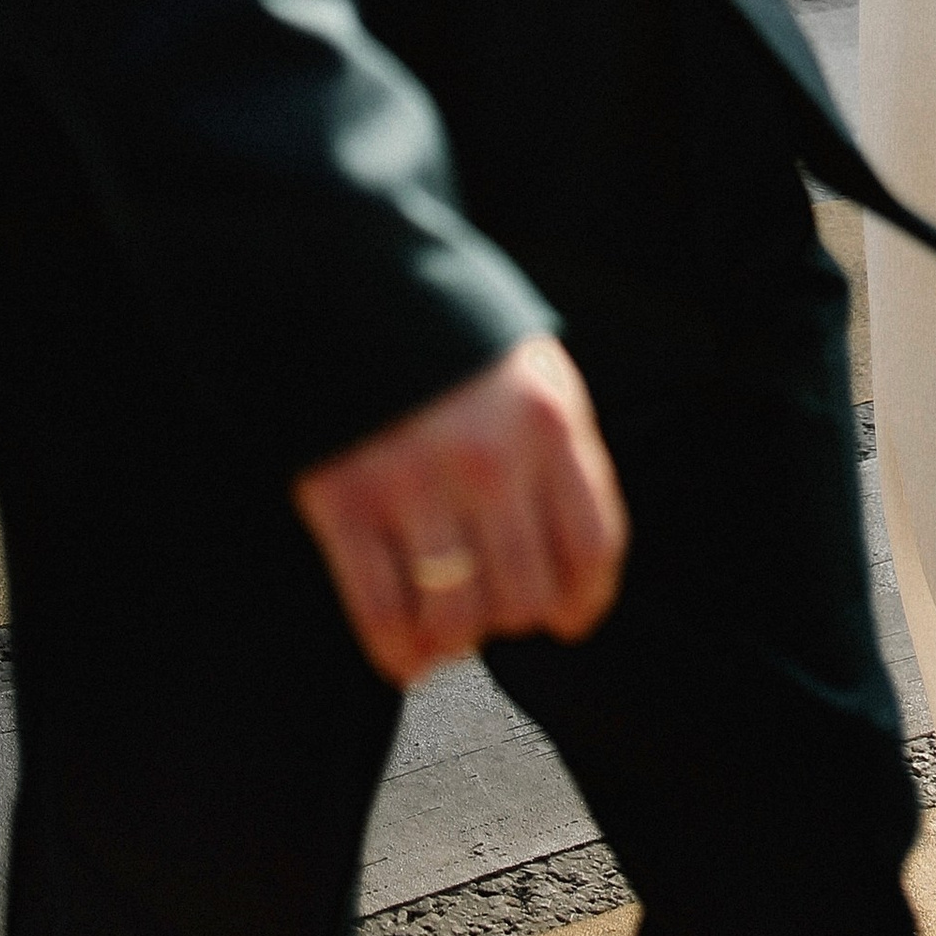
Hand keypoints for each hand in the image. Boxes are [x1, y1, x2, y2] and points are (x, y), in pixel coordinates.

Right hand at [292, 333, 628, 688]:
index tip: (569, 619)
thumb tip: (576, 563)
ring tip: (449, 631)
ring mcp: (413, 483)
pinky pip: (380, 614)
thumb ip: (559, 454)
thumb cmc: (451, 340)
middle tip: (494, 610)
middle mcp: (489, 457)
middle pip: (523, 596)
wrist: (349, 280)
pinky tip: (405, 655)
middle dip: (512, 619)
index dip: (584, 600)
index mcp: (548, 420)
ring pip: (454, 619)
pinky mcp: (345, 502)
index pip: (591, 545)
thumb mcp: (532, 372)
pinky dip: (396, 653)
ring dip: (455, 642)